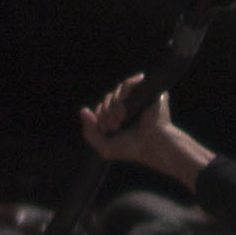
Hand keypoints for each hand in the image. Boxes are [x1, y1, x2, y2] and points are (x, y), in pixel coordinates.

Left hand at [80, 75, 211, 184]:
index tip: (108, 130)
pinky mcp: (145, 93)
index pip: (101, 109)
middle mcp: (127, 108)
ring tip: (121, 119)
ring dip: (114, 106)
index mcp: (118, 119)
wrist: (152, 146)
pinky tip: (124, 106)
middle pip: (106, 100)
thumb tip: (83, 111)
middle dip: (106, 114)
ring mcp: (136, 100)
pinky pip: (128, 84)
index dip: (100, 117)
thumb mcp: (105, 147)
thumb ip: (89, 132)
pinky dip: (123, 94)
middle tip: (116, 126)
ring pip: (115, 93)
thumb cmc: (132, 149)